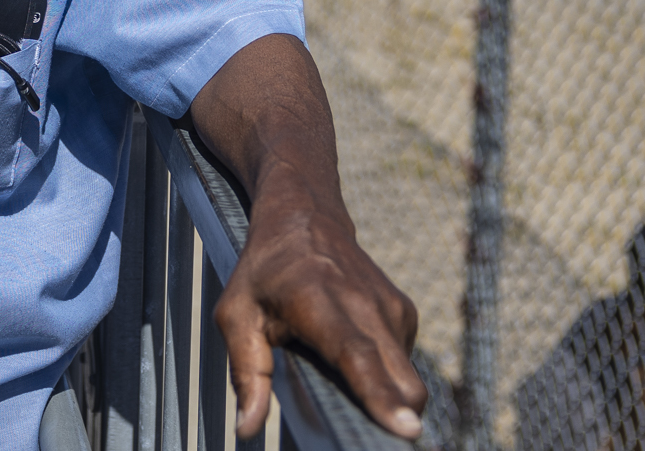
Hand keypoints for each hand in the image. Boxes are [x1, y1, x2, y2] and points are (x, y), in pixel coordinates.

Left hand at [213, 180, 425, 440]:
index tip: (406, 430)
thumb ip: (246, 373)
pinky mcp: (405, 313)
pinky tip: (353, 357)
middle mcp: (364, 303)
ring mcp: (392, 306)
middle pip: (401, 380)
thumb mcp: (236, 314)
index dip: (381, 396)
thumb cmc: (263, 271)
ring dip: (389, 399)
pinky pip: (404, 366)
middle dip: (398, 417)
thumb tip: (247, 431)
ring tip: (341, 377)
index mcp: (318, 301)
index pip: (357, 355)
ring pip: (408, 380)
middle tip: (370, 435)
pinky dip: (387, 377)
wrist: (304, 214)